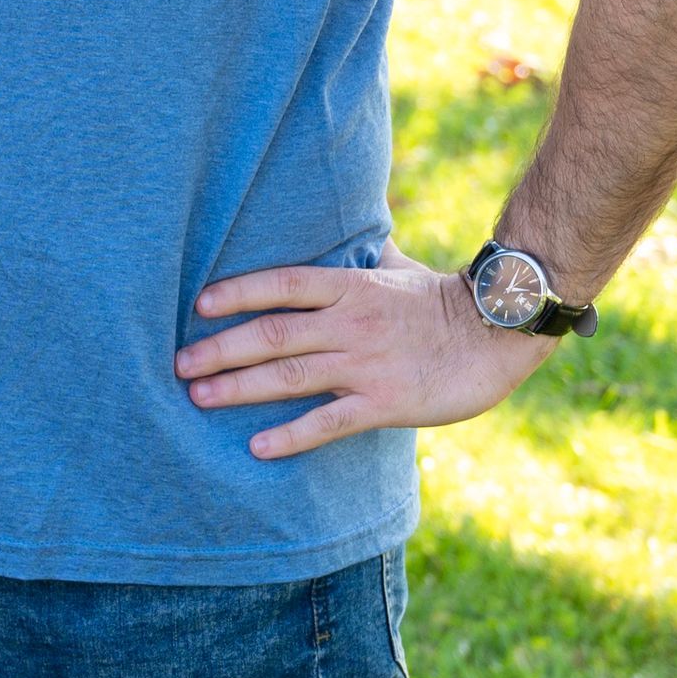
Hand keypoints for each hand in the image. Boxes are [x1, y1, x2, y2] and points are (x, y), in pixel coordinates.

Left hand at [174, 238, 556, 459]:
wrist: (498, 333)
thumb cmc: (443, 299)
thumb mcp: (396, 267)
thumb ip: (362, 256)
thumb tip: (349, 230)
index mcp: (348, 286)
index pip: (280, 283)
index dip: (237, 292)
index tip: (198, 304)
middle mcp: (348, 322)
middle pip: (271, 332)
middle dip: (220, 347)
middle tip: (178, 362)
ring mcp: (365, 363)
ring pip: (289, 374)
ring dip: (239, 387)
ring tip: (198, 397)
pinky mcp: (384, 403)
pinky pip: (328, 420)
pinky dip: (291, 434)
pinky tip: (257, 446)